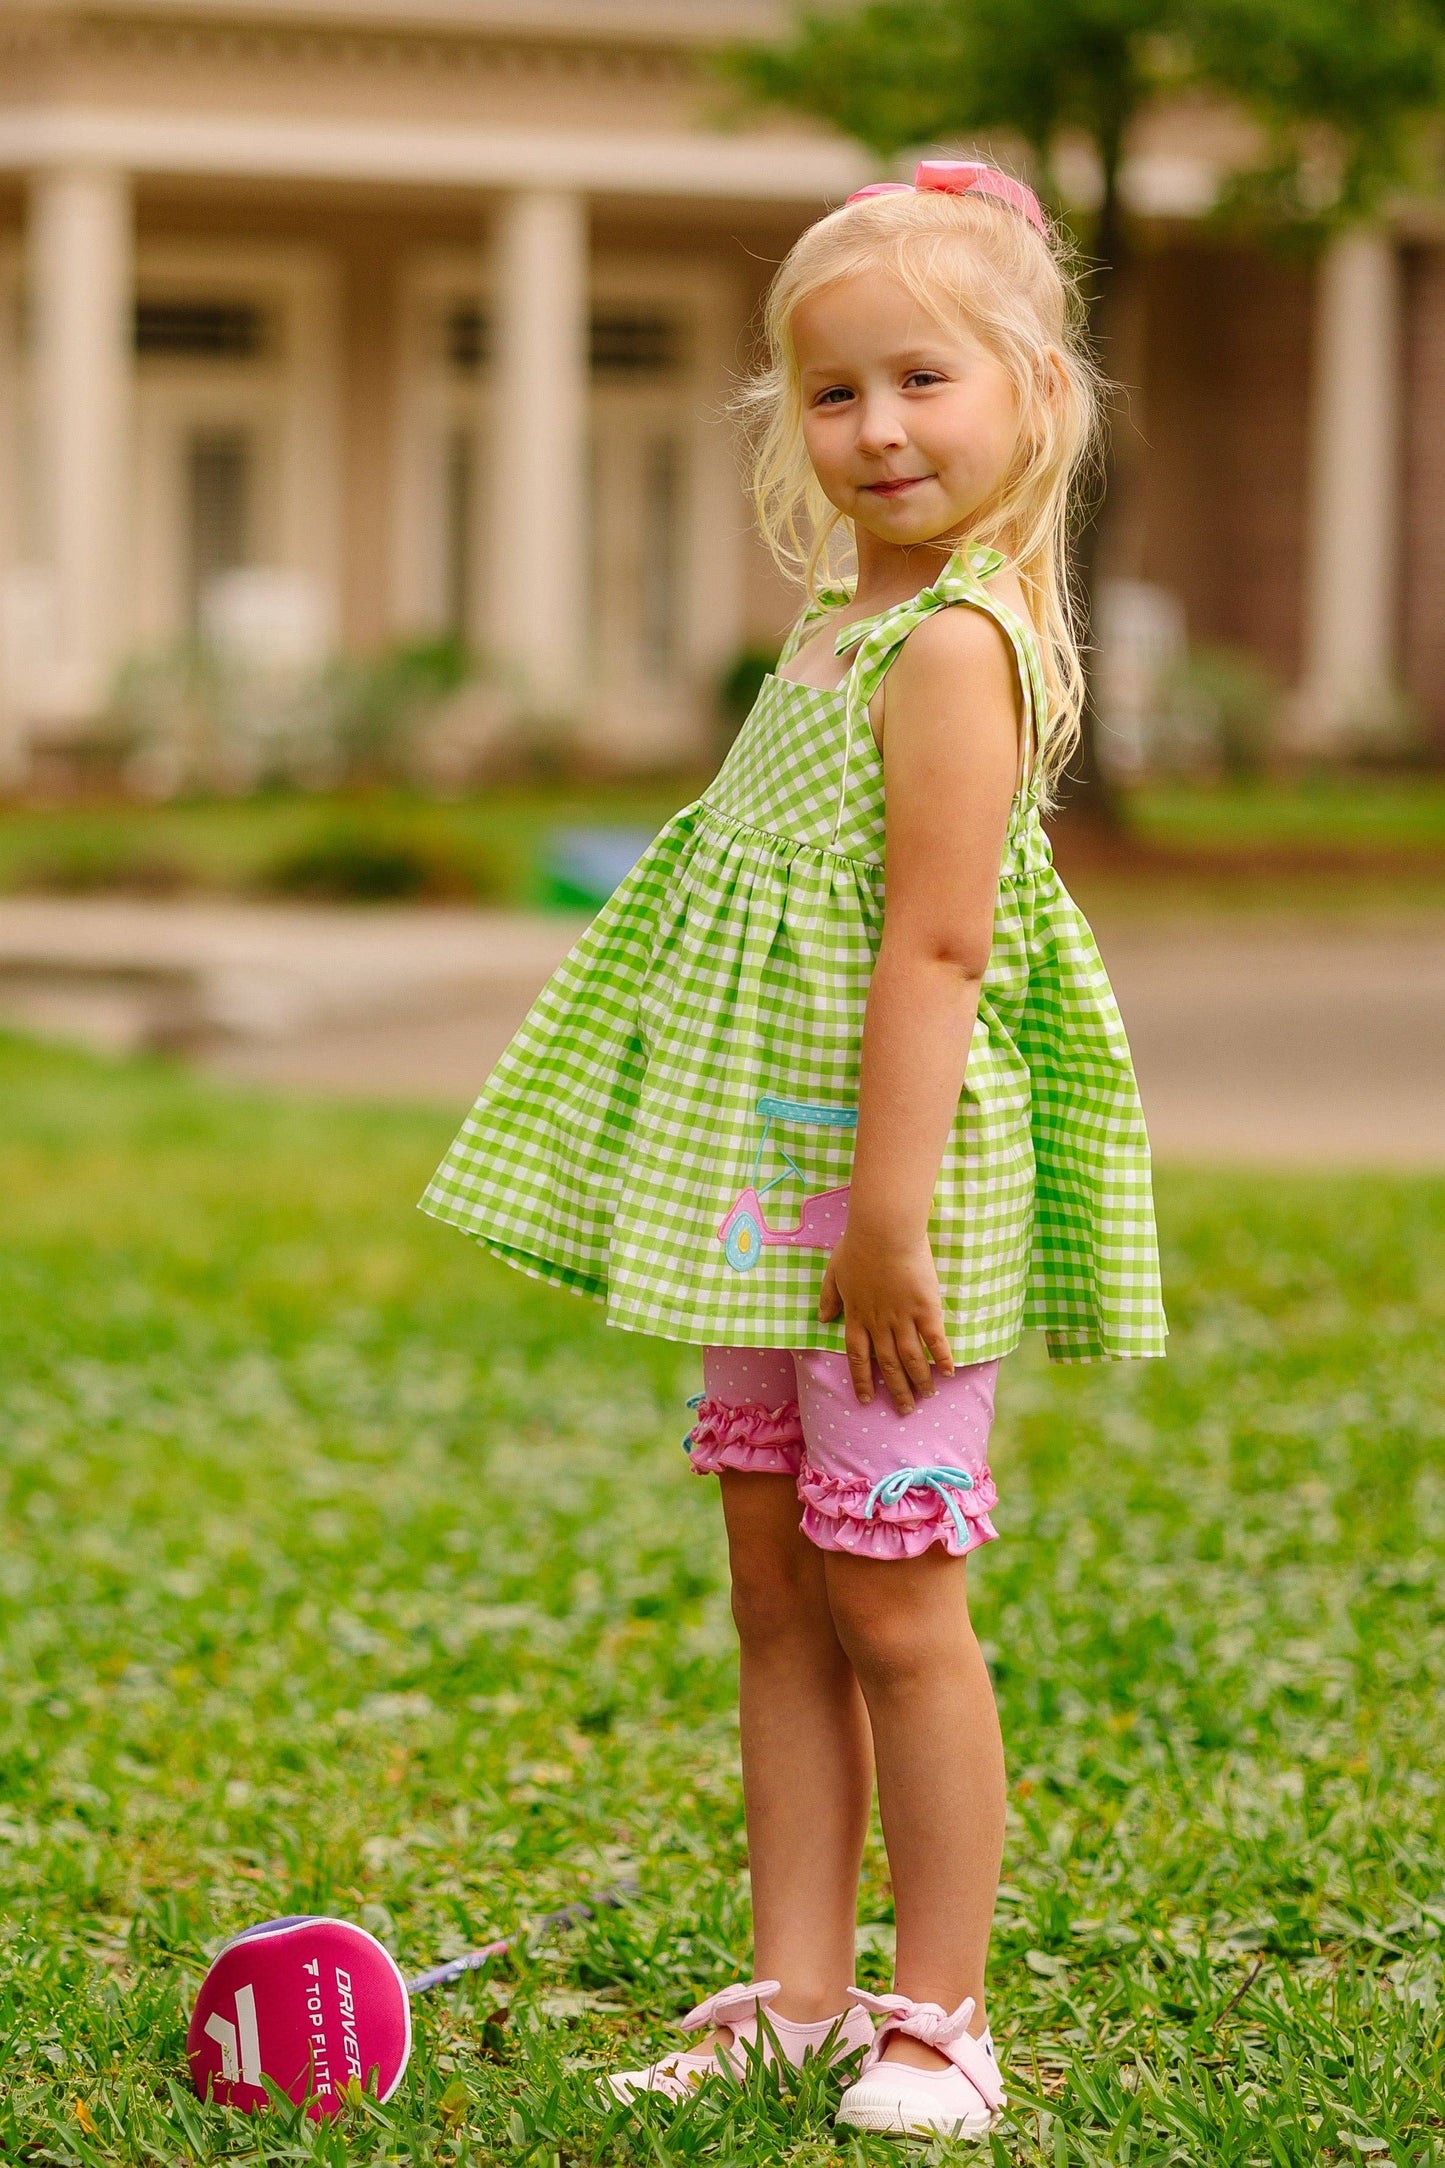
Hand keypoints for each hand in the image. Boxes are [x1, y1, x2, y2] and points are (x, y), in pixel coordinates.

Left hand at [817, 1226, 954, 1414]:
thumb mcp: (834, 1272)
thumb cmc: (857, 1246)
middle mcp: (879, 1324)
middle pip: (888, 1365)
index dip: (861, 1379)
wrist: (884, 1232)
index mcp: (857, 1316)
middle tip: (905, 1410)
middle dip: (896, 1390)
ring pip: (911, 1358)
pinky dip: (942, 1358)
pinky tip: (948, 1372)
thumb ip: (828, 1297)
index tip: (866, 1399)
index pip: (858, 1357)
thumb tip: (824, 1318)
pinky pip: (935, 1339)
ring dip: (919, 1380)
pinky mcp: (926, 1308)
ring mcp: (903, 1318)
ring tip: (926, 1396)